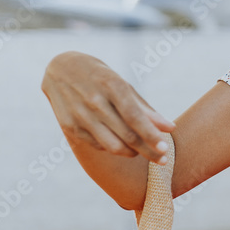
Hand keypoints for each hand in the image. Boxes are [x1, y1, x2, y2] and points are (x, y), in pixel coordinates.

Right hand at [41, 51, 175, 162]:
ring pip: (112, 146)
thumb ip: (145, 108)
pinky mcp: (69, 126)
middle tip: (163, 160)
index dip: (151, 135)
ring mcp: (80, 115)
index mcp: (112, 86)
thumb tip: (170, 128)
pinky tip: (121, 144)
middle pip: (127, 135)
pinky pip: (98, 145)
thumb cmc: (101, 77)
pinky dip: (113, 148)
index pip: (135, 117)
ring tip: (142, 151)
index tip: (166, 149)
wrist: (60, 69)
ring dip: (132, 153)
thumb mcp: (124, 85)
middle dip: (148, 151)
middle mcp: (95, 102)